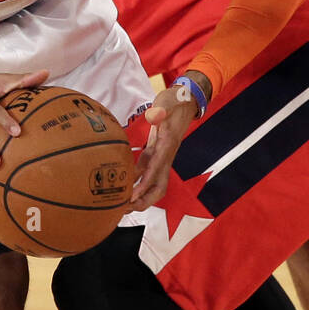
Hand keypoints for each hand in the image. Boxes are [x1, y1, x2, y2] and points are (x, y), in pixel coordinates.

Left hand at [129, 82, 199, 210]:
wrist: (185, 101)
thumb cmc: (175, 100)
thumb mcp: (168, 100)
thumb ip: (162, 109)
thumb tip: (155, 115)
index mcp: (168, 144)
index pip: (156, 170)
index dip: (144, 185)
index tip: (132, 197)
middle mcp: (166, 154)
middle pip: (159, 186)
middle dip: (144, 200)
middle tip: (126, 208)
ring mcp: (162, 156)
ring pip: (153, 182)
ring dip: (140, 195)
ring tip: (122, 204)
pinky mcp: (156, 152)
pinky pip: (146, 172)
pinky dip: (136, 181)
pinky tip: (123, 186)